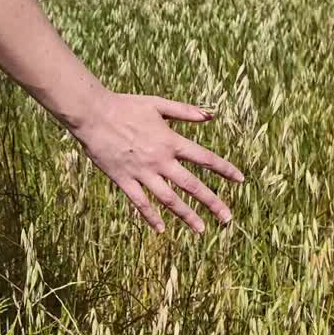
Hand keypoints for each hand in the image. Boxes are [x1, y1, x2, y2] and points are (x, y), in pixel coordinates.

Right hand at [69, 90, 243, 233]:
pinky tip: (161, 229)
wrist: (93, 114)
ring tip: (201, 230)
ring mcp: (142, 172)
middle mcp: (160, 160)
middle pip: (192, 186)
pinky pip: (140, 203)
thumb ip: (185, 111)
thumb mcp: (158, 104)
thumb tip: (210, 116)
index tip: (241, 180)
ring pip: (169, 199)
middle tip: (228, 219)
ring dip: (187, 216)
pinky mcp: (123, 180)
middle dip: (212, 203)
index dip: (225, 169)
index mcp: (170, 141)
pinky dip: (151, 217)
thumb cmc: (125, 106)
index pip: (205, 158)